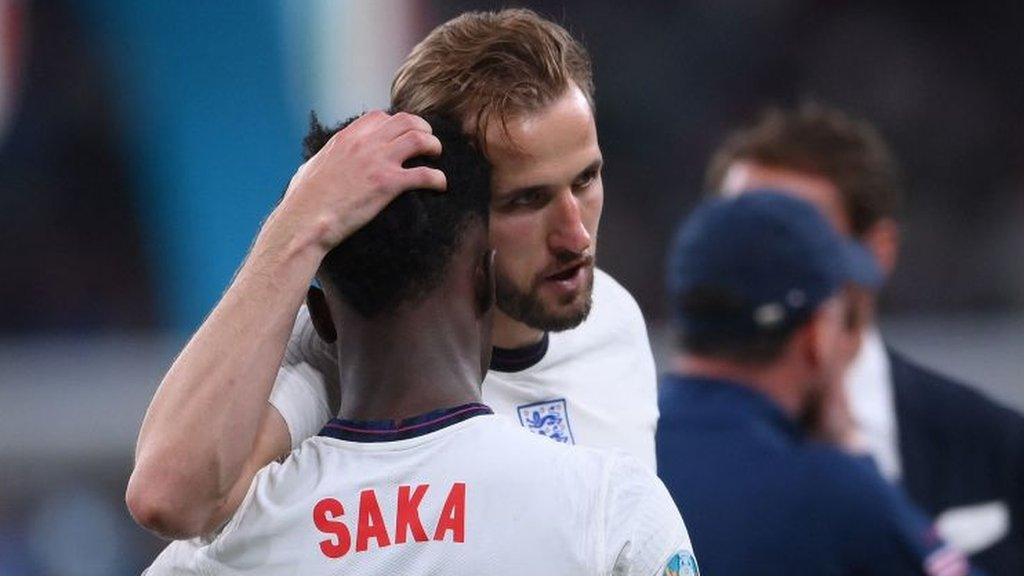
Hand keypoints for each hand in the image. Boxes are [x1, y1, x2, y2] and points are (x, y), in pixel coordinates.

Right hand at [269, 111, 446, 253]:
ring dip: (433, 146)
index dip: (397, 123)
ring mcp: (377, 161)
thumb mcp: (310, 167)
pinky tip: (440, 185)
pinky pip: (424, 174)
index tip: (403, 136)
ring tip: (436, 158)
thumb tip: (319, 162)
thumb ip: (323, 159)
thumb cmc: (302, 202)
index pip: (379, 116)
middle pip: (406, 121)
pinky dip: (438, 178)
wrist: (304, 222)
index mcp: (346, 138)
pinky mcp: (388, 184)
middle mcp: (364, 143)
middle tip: (428, 144)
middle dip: (422, 129)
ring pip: (419, 139)